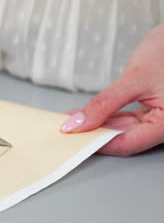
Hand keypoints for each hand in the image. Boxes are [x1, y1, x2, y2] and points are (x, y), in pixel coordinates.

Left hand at [61, 23, 163, 156]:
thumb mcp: (134, 78)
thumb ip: (104, 103)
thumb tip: (78, 123)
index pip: (126, 144)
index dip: (97, 143)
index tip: (74, 139)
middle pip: (123, 139)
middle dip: (94, 134)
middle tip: (68, 129)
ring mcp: (158, 118)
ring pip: (122, 129)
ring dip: (97, 125)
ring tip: (72, 120)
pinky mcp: (152, 109)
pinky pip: (126, 119)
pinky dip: (106, 117)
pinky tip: (87, 115)